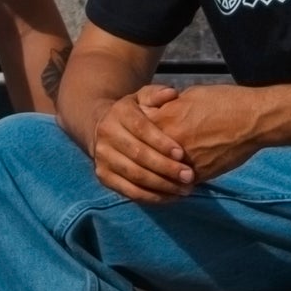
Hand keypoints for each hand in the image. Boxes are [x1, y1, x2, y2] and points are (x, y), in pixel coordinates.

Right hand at [91, 84, 195, 203]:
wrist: (102, 127)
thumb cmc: (134, 113)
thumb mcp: (142, 98)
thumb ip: (157, 94)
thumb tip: (172, 93)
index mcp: (118, 113)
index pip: (141, 129)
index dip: (161, 142)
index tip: (182, 154)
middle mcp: (106, 135)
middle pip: (138, 155)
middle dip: (166, 168)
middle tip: (189, 176)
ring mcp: (103, 158)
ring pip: (135, 176)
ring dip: (162, 185)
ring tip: (185, 189)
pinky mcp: (103, 176)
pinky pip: (129, 191)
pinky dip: (151, 197)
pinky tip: (171, 197)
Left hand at [143, 84, 272, 183]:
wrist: (253, 120)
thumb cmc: (223, 102)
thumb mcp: (189, 96)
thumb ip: (167, 107)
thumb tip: (156, 113)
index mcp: (164, 120)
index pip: (136, 133)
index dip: (136, 136)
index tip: (135, 138)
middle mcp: (169, 144)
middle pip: (144, 157)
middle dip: (142, 159)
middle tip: (141, 162)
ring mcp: (183, 162)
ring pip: (158, 175)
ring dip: (155, 177)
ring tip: (153, 178)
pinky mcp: (199, 175)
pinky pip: (178, 184)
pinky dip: (174, 185)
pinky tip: (173, 184)